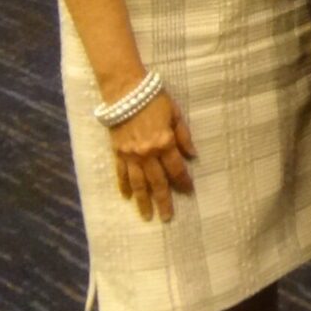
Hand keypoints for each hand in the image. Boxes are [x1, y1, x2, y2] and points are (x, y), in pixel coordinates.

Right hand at [109, 90, 196, 220]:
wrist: (125, 92)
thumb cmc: (154, 99)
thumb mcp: (175, 114)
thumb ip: (183, 136)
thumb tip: (192, 155)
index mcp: (164, 142)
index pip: (176, 169)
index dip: (183, 181)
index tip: (189, 192)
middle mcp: (147, 153)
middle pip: (157, 182)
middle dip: (163, 201)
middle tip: (167, 218)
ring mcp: (130, 155)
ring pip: (137, 184)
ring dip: (142, 201)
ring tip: (146, 216)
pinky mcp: (117, 153)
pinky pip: (121, 174)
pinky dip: (124, 186)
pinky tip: (127, 197)